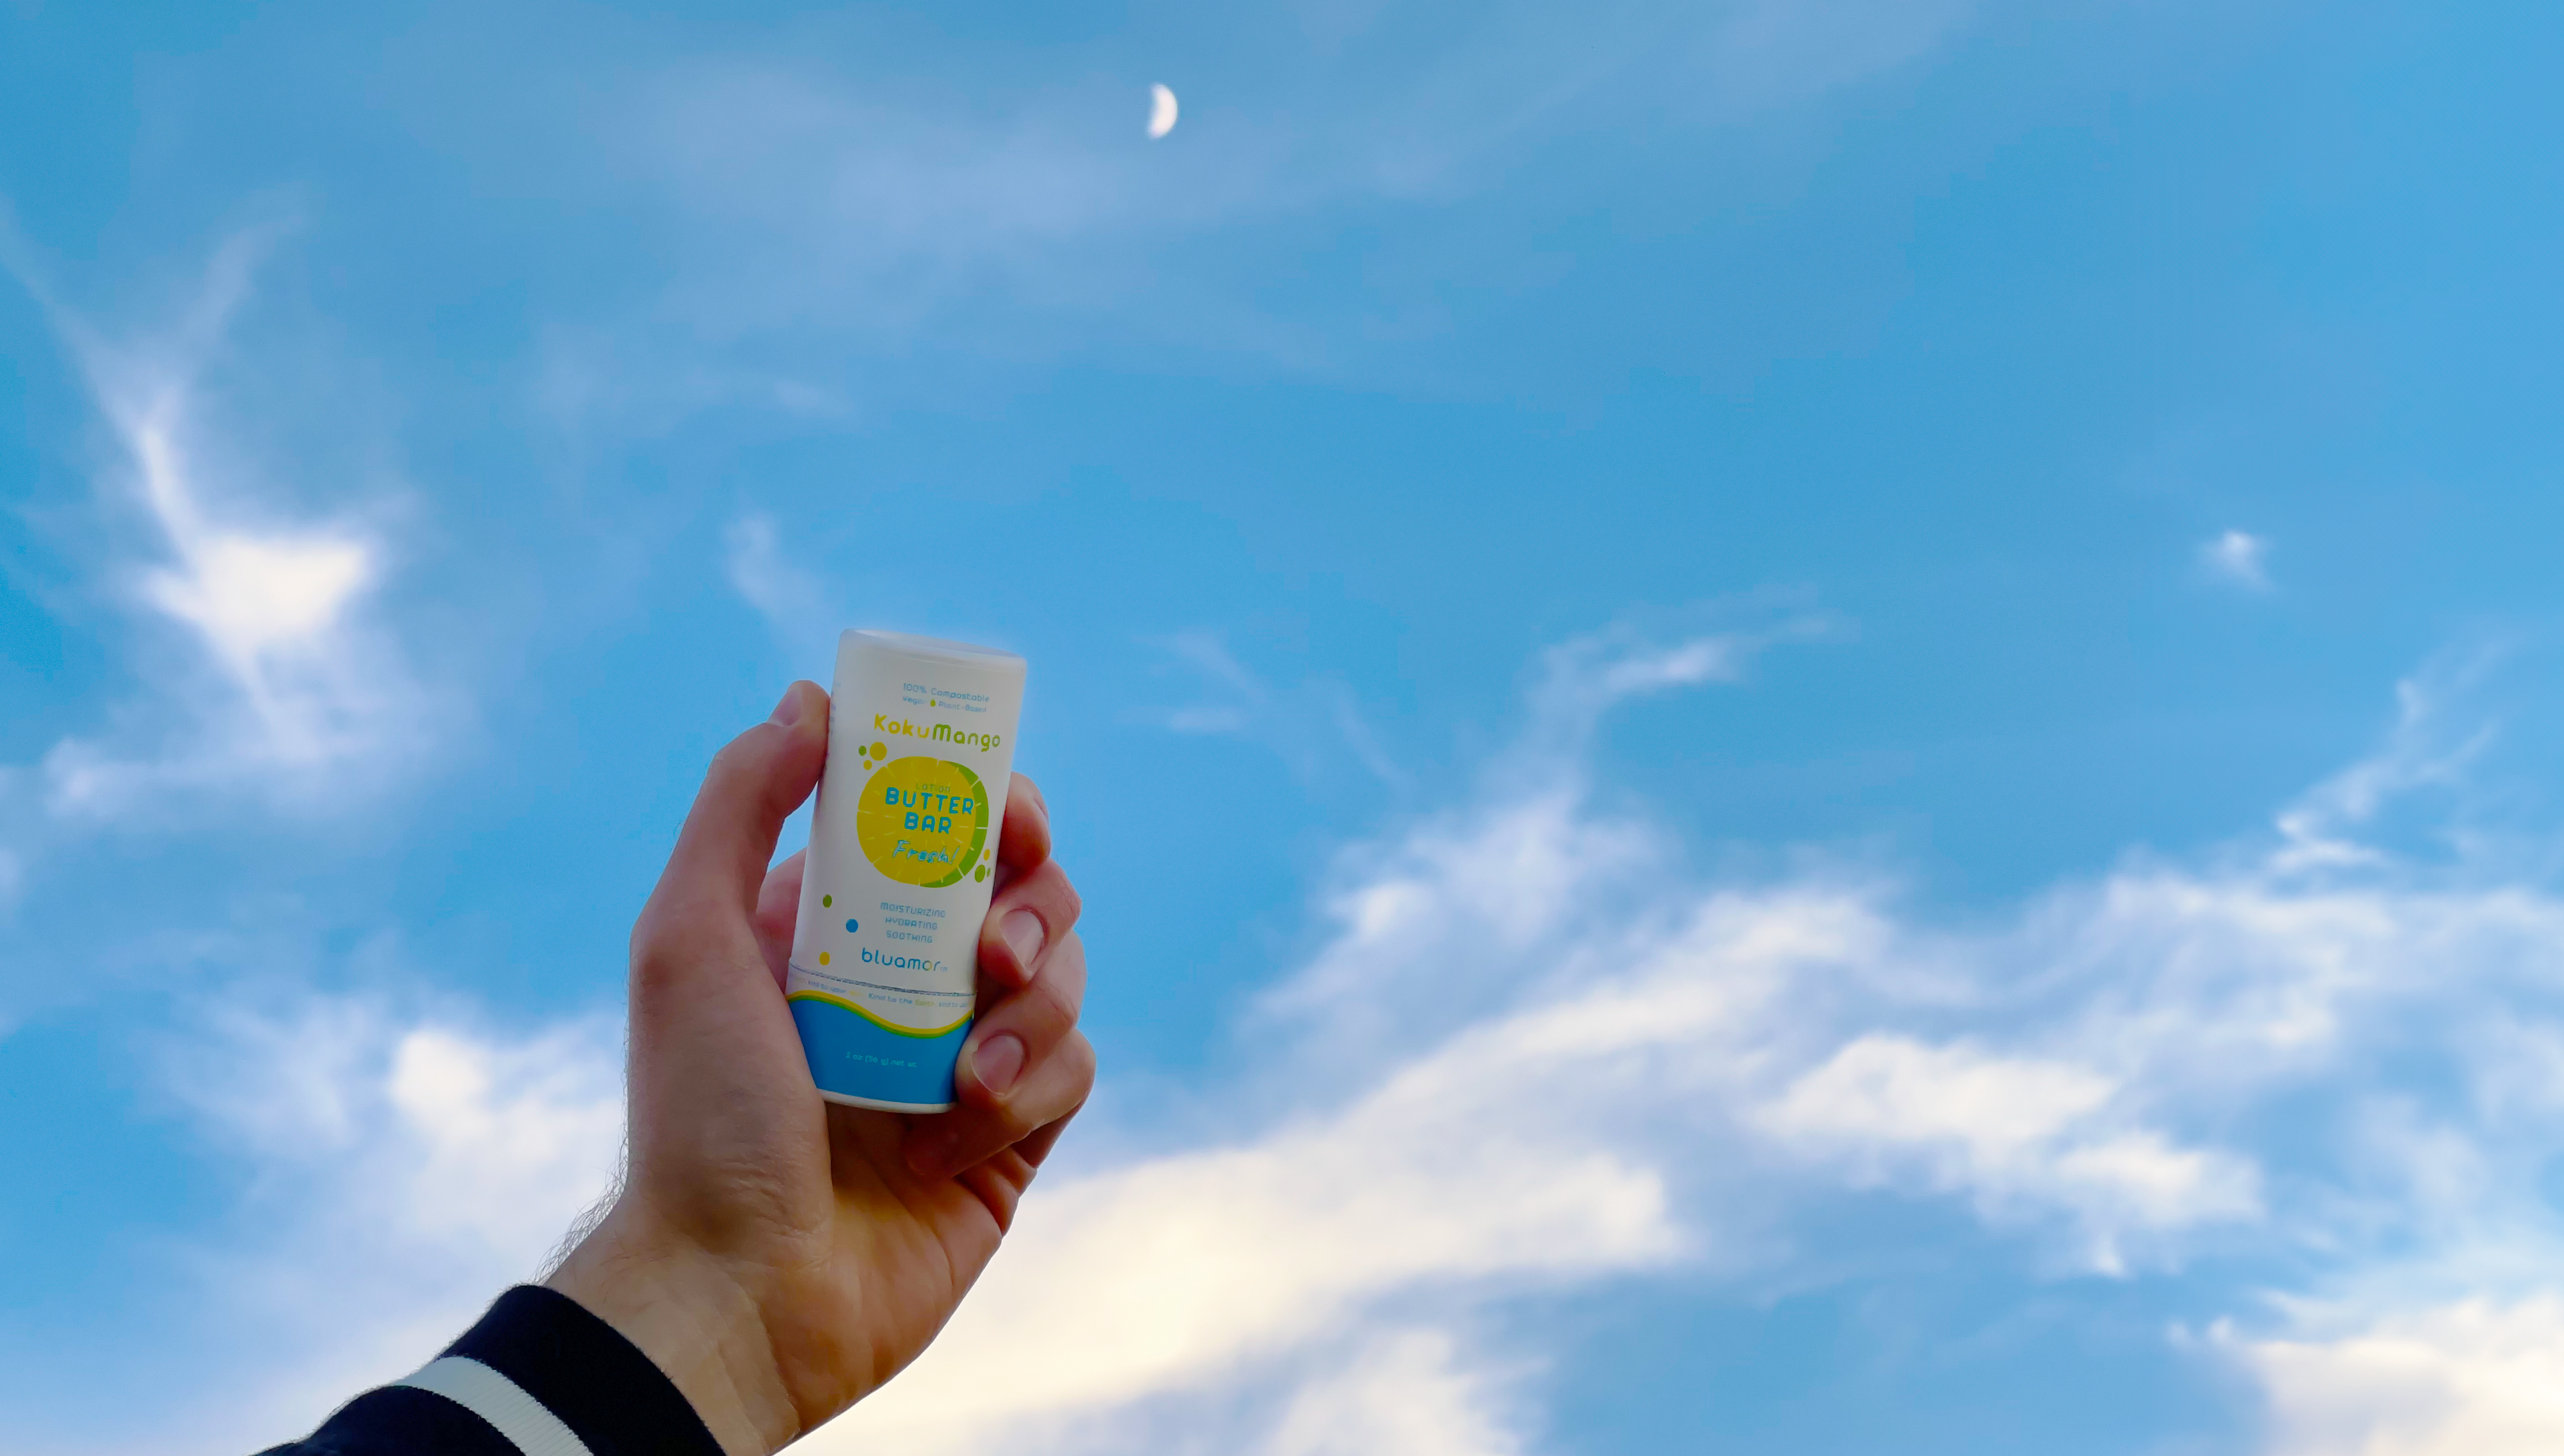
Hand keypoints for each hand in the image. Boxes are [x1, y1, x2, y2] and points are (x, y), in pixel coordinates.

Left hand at [547, 681, 1093, 1453]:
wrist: (740, 1290)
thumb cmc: (699, 1119)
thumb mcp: (687, 938)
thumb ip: (740, 804)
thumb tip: (812, 698)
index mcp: (836, 927)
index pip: (942, 827)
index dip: (992, 803)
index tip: (1005, 810)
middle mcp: (906, 984)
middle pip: (1027, 890)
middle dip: (1035, 899)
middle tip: (999, 944)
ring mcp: (964, 1063)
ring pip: (1065, 977)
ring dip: (1034, 1006)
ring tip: (972, 1064)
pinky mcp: (1011, 1141)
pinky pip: (1074, 1070)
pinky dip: (1030, 1088)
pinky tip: (961, 1130)